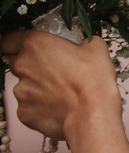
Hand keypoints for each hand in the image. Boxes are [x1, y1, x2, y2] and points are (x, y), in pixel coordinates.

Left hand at [1, 31, 121, 142]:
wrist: (92, 114)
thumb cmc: (93, 80)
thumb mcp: (95, 47)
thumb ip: (82, 41)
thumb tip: (83, 45)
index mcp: (35, 45)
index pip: (8, 39)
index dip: (16, 41)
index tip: (26, 45)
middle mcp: (22, 67)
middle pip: (17, 62)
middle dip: (33, 64)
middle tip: (56, 68)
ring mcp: (21, 92)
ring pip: (25, 86)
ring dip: (39, 86)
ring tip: (63, 90)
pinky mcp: (24, 113)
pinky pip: (29, 106)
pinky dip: (41, 105)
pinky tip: (60, 105)